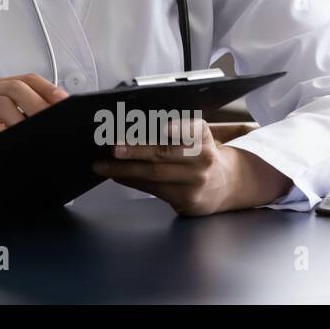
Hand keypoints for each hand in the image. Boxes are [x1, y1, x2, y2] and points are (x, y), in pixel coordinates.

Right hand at [0, 74, 67, 174]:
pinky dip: (3, 132)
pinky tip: (12, 142)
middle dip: (39, 106)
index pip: (28, 79)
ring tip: (34, 136)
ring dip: (22, 122)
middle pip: (16, 88)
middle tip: (53, 123)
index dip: (48, 89)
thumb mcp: (13, 129)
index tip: (64, 103)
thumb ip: (30, 119)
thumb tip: (60, 116)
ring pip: (3, 103)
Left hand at [90, 118, 289, 214]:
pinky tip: (117, 176)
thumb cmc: (200, 154)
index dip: (179, 128)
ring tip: (102, 165)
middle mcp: (203, 159)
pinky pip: (154, 190)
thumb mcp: (196, 138)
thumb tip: (131, 127)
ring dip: (124, 170)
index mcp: (204, 137)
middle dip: (135, 150)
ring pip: (155, 175)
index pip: (194, 129)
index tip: (165, 128)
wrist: (227, 185)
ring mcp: (196, 182)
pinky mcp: (188, 201)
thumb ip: (174, 131)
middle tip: (113, 147)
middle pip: (165, 153)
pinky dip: (132, 182)